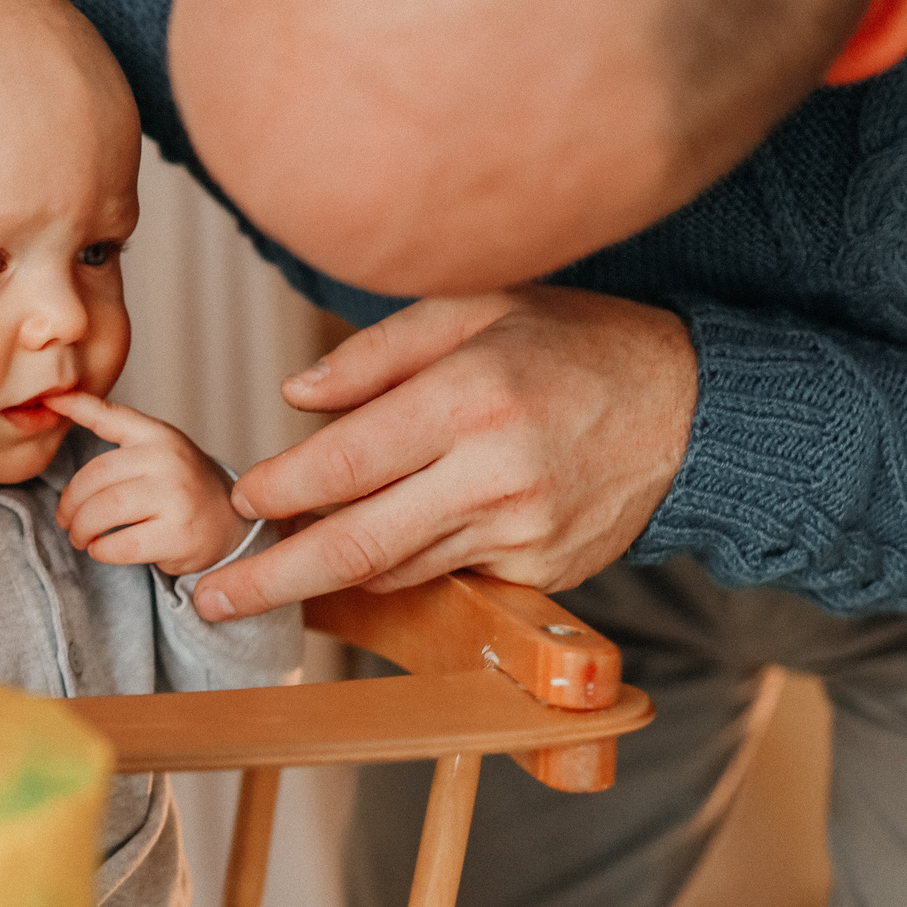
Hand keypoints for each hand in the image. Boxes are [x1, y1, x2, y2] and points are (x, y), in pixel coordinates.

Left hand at [45, 390, 252, 574]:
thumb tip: (58, 406)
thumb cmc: (179, 487)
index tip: (49, 401)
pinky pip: (119, 545)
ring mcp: (175, 497)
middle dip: (70, 504)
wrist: (230, 524)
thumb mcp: (156, 449)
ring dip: (80, 529)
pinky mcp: (177, 535)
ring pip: (102, 511)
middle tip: (65, 519)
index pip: (110, 417)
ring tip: (79, 536)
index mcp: (158, 436)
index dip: (77, 406)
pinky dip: (100, 550)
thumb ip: (115, 431)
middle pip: (94, 478)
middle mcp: (168, 461)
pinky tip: (101, 548)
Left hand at [194, 287, 694, 619]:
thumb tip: (294, 398)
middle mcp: (496, 474)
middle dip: (274, 578)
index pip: (346, 461)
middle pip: (358, 545)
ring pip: (397, 570)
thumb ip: (379, 352)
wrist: (694, 409)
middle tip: (211, 598)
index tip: (241, 497)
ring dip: (327, 580)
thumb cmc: (575, 344)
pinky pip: (446, 578)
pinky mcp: (541, 571)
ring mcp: (522, 532)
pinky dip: (397, 575)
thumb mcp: (479, 307)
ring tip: (267, 578)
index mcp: (472, 398)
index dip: (281, 488)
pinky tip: (360, 568)